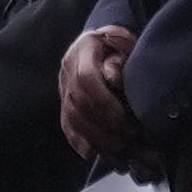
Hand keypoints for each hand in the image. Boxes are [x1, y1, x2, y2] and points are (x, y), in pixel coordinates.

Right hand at [56, 26, 134, 156]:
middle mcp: (68, 67)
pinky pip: (66, 122)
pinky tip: (90, 153)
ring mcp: (63, 84)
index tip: (123, 118)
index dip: (103, 101)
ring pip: (71, 116)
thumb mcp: (126, 41)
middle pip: (77, 102)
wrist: (106, 38)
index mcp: (84, 48)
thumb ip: (121, 57)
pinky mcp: (64, 99)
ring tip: (118, 150)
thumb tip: (114, 80)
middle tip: (128, 140)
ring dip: (94, 137)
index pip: (85, 78)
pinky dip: (77, 139)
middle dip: (102, 125)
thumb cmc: (122, 41)